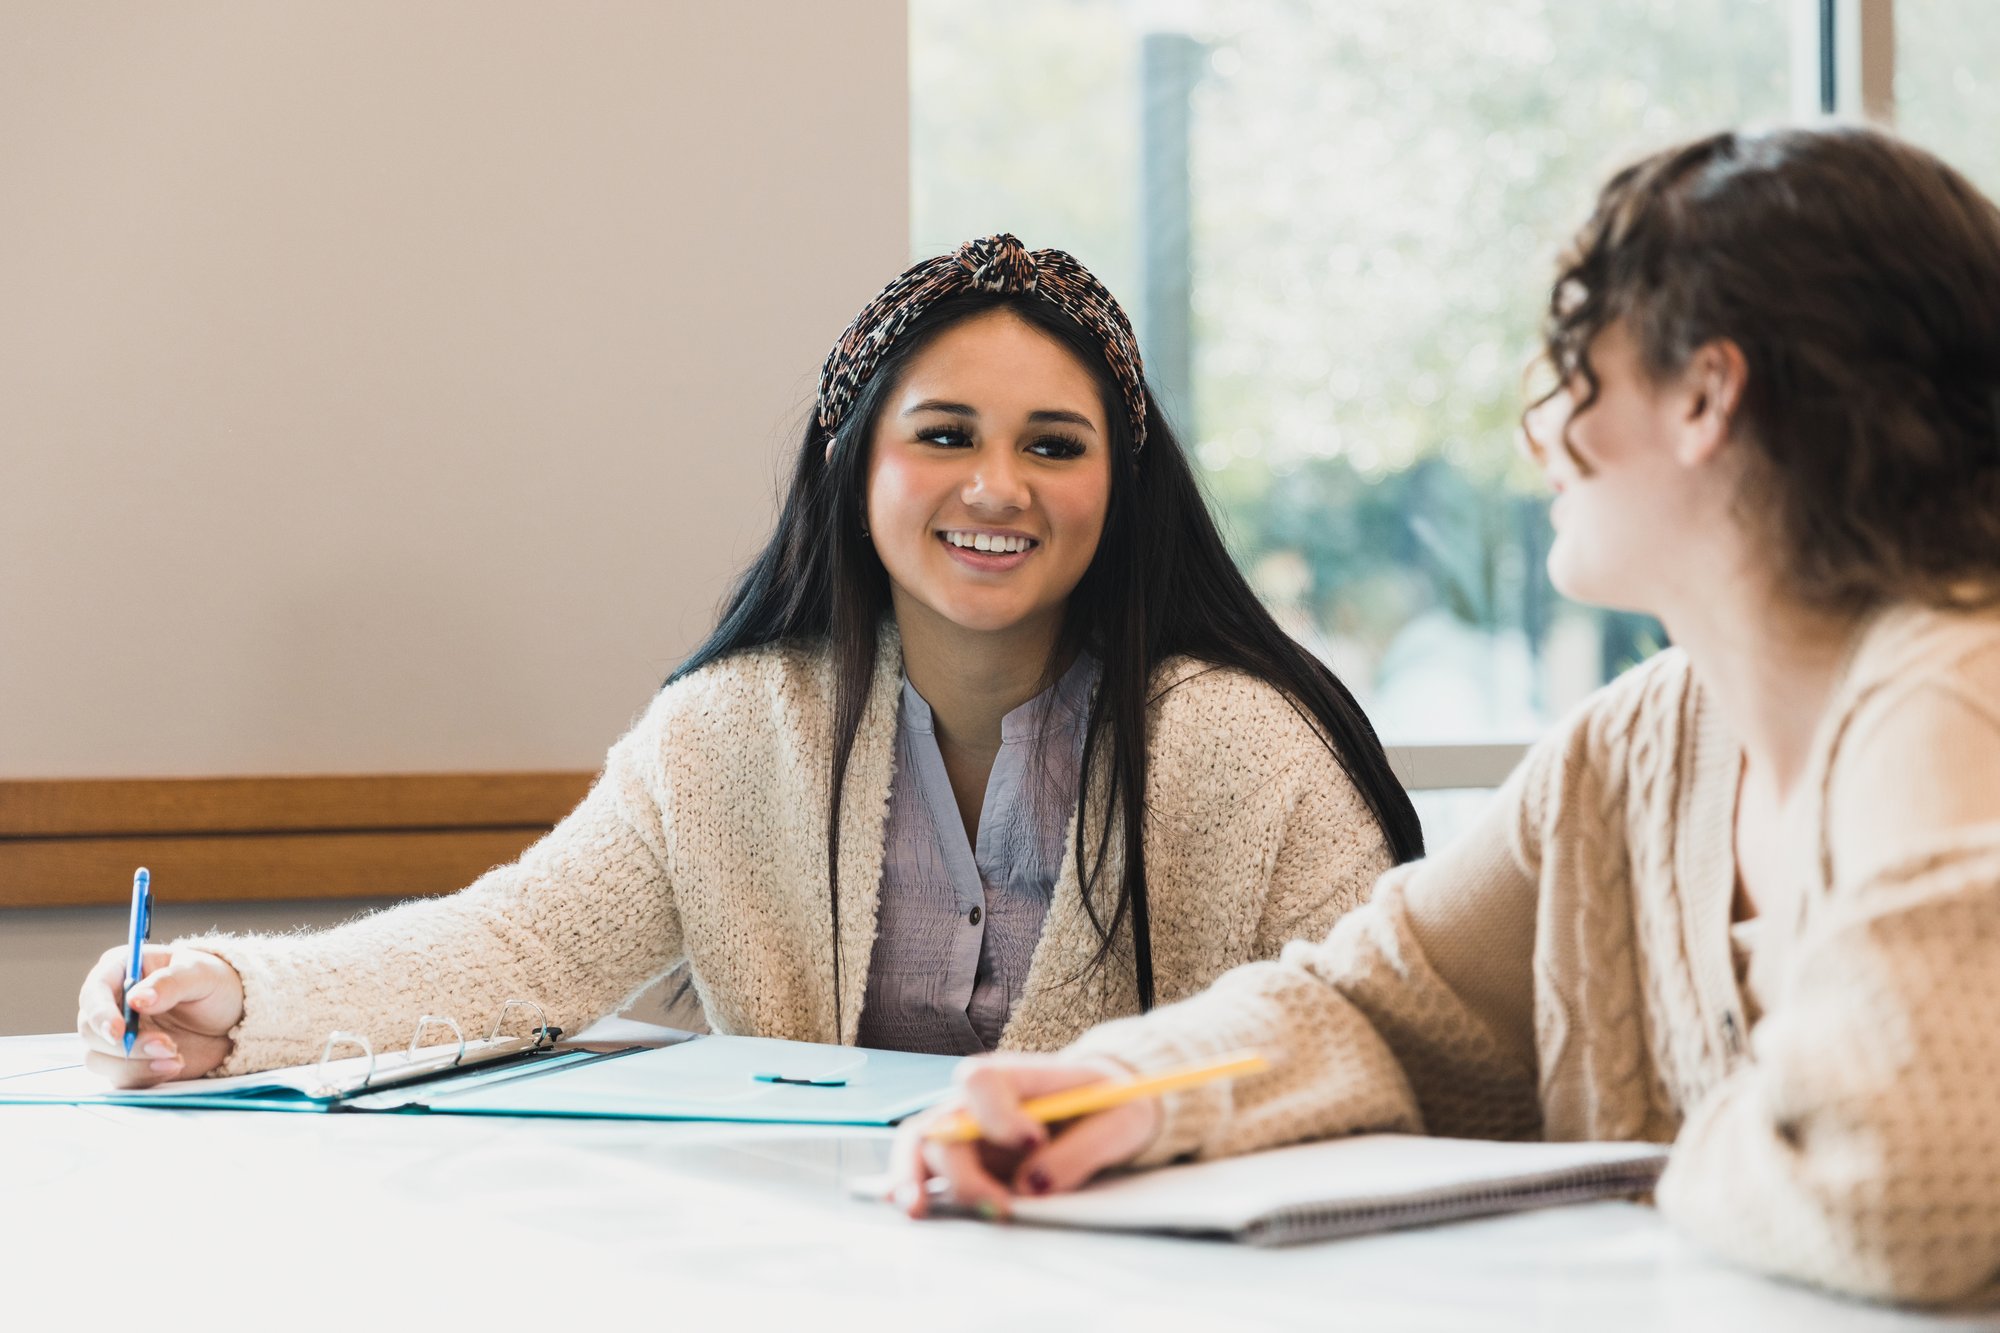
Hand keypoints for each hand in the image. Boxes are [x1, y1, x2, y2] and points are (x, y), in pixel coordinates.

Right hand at [76, 943, 243, 1086]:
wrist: (235, 1018)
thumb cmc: (215, 984)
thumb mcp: (201, 974)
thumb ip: (170, 983)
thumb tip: (137, 999)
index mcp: (121, 970)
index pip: (94, 992)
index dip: (100, 1013)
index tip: (118, 1032)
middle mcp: (112, 1003)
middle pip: (91, 1030)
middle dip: (125, 1044)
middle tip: (166, 1045)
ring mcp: (117, 1035)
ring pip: (100, 1058)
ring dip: (134, 1063)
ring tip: (176, 1057)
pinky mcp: (129, 1061)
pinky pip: (120, 1077)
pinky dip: (143, 1076)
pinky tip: (173, 1066)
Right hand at [887, 1053, 1160, 1219]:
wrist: (1109, 1110)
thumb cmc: (1113, 1106)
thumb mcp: (1120, 1121)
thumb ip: (1081, 1151)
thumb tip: (1032, 1186)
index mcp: (1016, 1075)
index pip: (981, 1081)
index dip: (998, 1115)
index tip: (1033, 1143)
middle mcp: (981, 1101)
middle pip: (946, 1125)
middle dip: (963, 1172)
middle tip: (1000, 1207)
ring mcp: (969, 1130)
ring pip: (923, 1145)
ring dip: (914, 1176)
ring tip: (917, 1210)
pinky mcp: (969, 1160)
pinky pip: (925, 1165)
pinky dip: (908, 1182)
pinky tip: (908, 1203)